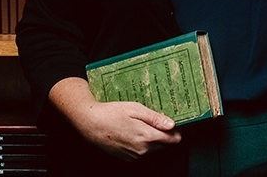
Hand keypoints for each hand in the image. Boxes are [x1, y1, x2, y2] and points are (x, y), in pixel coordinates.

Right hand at [48, 77, 181, 160]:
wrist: (91, 123)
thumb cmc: (112, 113)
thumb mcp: (136, 109)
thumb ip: (155, 118)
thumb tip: (172, 125)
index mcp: (147, 137)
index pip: (173, 139)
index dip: (175, 129)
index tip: (172, 120)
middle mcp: (142, 150)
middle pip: (164, 144)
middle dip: (163, 132)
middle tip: (153, 118)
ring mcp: (134, 155)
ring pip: (153, 147)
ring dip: (152, 137)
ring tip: (140, 122)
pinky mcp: (127, 157)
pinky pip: (142, 151)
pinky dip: (141, 142)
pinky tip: (132, 130)